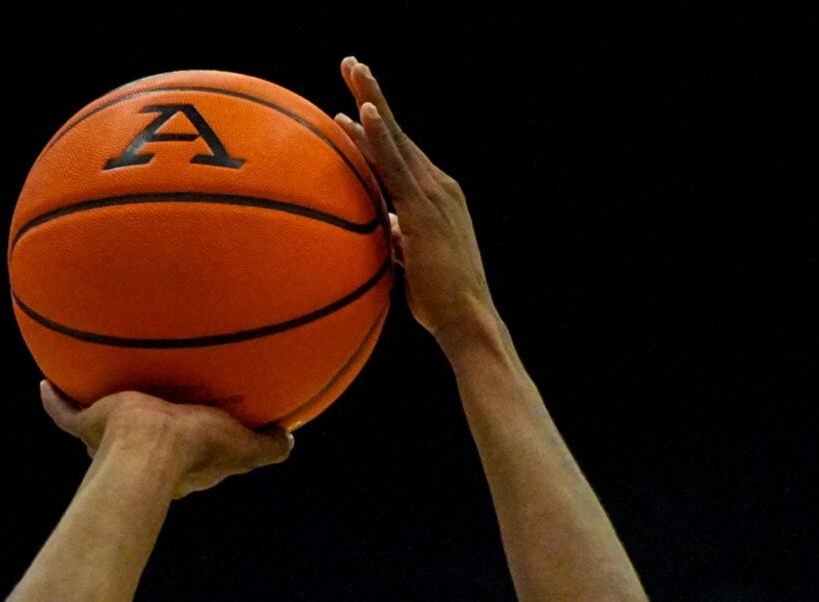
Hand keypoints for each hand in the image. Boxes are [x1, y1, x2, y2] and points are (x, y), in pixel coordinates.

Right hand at [42, 383, 292, 497]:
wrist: (148, 448)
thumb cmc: (195, 448)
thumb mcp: (241, 446)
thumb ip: (267, 447)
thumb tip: (291, 440)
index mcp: (180, 461)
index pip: (188, 452)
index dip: (195, 440)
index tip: (198, 425)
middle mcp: (143, 454)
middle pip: (143, 439)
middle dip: (147, 424)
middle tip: (151, 402)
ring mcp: (111, 443)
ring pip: (103, 425)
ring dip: (100, 412)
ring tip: (101, 385)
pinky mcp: (89, 426)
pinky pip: (65, 413)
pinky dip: (55, 401)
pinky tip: (46, 384)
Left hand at [337, 57, 493, 341]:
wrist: (468, 320)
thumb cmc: (442, 303)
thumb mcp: (416, 263)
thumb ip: (401, 240)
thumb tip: (387, 229)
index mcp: (435, 198)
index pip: (399, 153)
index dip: (377, 125)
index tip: (357, 101)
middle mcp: (438, 187)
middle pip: (397, 133)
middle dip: (373, 95)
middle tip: (351, 63)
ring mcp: (432, 194)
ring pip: (396, 139)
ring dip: (373, 100)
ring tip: (352, 68)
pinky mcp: (424, 209)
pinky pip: (396, 166)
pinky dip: (380, 136)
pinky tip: (365, 112)